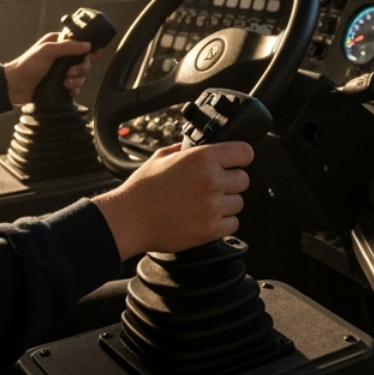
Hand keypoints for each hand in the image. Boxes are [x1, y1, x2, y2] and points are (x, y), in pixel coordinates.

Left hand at [2, 33, 94, 106]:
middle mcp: (61, 56)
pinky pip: (75, 86)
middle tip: (70, 73)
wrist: (15, 87)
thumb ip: (68, 47)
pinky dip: (75, 89)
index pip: (79, 43)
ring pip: (80, 75)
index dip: (87, 49)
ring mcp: (60, 71)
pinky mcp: (60, 84)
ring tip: (66, 84)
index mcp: (57, 43)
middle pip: (82, 61)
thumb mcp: (47, 51)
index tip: (94, 54)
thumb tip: (87, 45)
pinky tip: (70, 91)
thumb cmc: (27, 66)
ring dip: (77, 80)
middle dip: (80, 69)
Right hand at [93, 141, 254, 259]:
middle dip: (230, 182)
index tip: (236, 162)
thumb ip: (186, 148)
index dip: (241, 158)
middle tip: (212, 186)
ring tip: (204, 203)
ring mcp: (212, 206)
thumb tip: (199, 145)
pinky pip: (233, 223)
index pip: (244, 153)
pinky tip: (205, 217)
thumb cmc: (143, 188)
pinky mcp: (210, 229)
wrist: (129, 219)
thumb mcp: (163, 156)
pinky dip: (222, 222)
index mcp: (202, 158)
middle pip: (244, 180)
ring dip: (226, 203)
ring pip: (239, 203)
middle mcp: (211, 180)